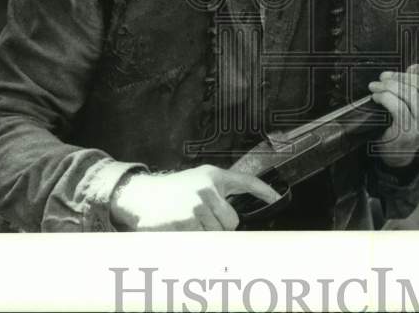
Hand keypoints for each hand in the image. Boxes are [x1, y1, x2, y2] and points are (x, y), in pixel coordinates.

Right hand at [108, 165, 280, 230]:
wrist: (141, 195)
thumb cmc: (174, 189)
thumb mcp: (200, 179)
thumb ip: (221, 191)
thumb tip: (238, 216)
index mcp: (213, 176)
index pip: (247, 182)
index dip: (265, 191)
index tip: (277, 197)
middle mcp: (206, 190)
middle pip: (231, 222)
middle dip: (221, 225)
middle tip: (203, 217)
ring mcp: (195, 207)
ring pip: (217, 234)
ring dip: (206, 233)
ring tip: (189, 220)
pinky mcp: (183, 224)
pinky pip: (201, 241)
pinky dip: (194, 239)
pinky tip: (181, 228)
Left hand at [368, 64, 418, 168]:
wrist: (400, 151)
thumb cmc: (414, 118)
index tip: (410, 69)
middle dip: (401, 76)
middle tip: (386, 76)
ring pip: (409, 93)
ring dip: (389, 85)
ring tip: (377, 85)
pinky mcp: (410, 132)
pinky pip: (396, 105)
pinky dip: (384, 97)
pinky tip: (377, 96)